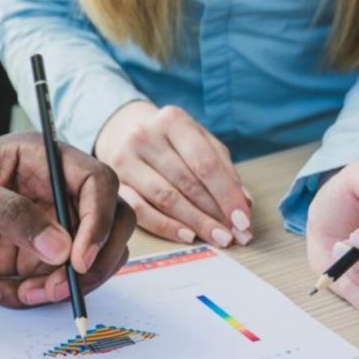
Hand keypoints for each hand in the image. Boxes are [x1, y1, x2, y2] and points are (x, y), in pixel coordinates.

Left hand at [0, 135, 134, 307]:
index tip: (79, 257)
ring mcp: (49, 228)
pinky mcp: (34, 259)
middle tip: (63, 286)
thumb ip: (9, 213)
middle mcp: (55, 192)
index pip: (98, 182)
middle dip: (95, 261)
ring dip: (64, 286)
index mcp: (44, 159)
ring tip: (21, 293)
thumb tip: (58, 246)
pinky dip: (33, 297)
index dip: (99, 219)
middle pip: (111, 223)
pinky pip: (54, 284)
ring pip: (89, 261)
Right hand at [94, 100, 252, 246]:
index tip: (243, 220)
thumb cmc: (170, 142)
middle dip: (215, 213)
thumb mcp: (199, 142)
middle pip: (187, 182)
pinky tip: (187, 235)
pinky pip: (141, 211)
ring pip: (166, 198)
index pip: (206, 163)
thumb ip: (222, 168)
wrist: (124, 133)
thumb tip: (244, 204)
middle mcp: (144, 136)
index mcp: (172, 120)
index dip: (227, 194)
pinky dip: (166, 226)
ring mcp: (124, 160)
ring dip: (196, 222)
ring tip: (216, 238)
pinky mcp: (114, 183)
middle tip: (234, 235)